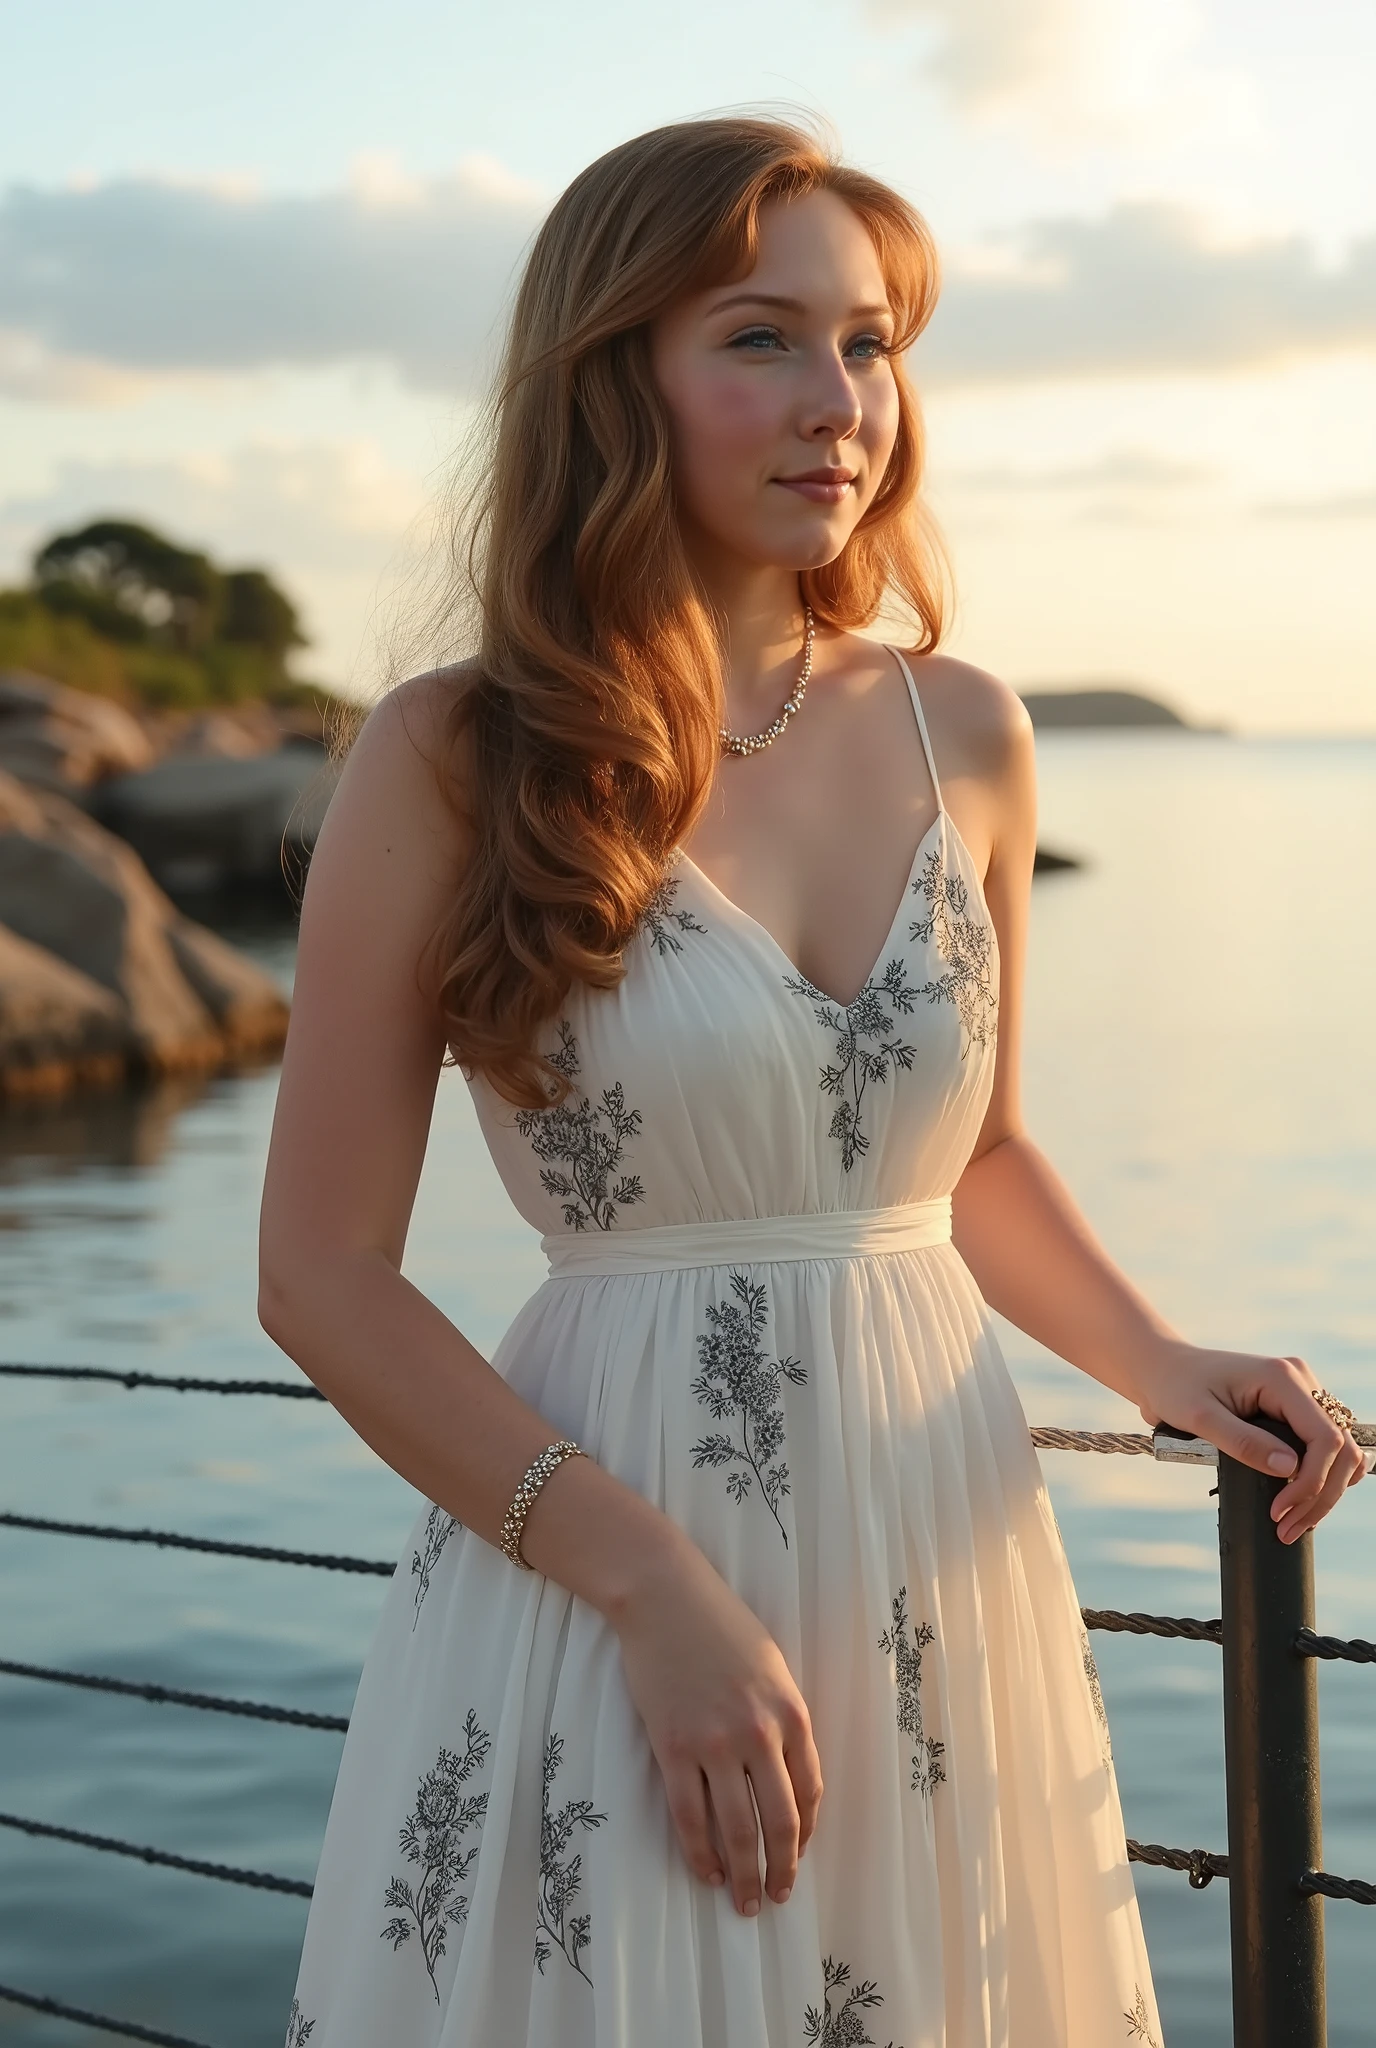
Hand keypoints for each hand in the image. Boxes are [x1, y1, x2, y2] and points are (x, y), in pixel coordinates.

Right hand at [608, 1533, 821, 1916]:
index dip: (806, 1834)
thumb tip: (785, 1774)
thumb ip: (782, 1719)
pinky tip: (706, 1872)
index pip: (810, 1792)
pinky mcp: (672, 1746)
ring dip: (743, 1874)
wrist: (666, 1596)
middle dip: (780, 1869)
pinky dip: (699, 1852)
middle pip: (778, 1821)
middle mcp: (758, 1733)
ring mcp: (713, 1743)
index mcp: (792, 1713)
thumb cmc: (721, 1625)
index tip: (798, 1854)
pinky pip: (688, 1814)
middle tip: (777, 1898)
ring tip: (743, 1902)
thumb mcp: (771, 1668)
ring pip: (734, 1828)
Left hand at [1135, 1337, 1366, 1542]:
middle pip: (1341, 1449)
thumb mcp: (1200, 1417)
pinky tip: (1300, 1502)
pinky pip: (1323, 1449)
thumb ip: (1244, 1442)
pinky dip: (1320, 1478)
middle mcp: (1300, 1382)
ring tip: (1294, 1522)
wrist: (1163, 1370)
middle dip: (1322, 1495)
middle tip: (1288, 1528)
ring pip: (1340, 1451)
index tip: (1279, 1511)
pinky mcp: (1293, 1409)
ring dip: (1325, 1491)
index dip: (1311, 1482)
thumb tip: (1289, 1468)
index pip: (1325, 1439)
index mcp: (1282, 1378)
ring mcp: (1300, 1395)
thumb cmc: (1175, 1387)